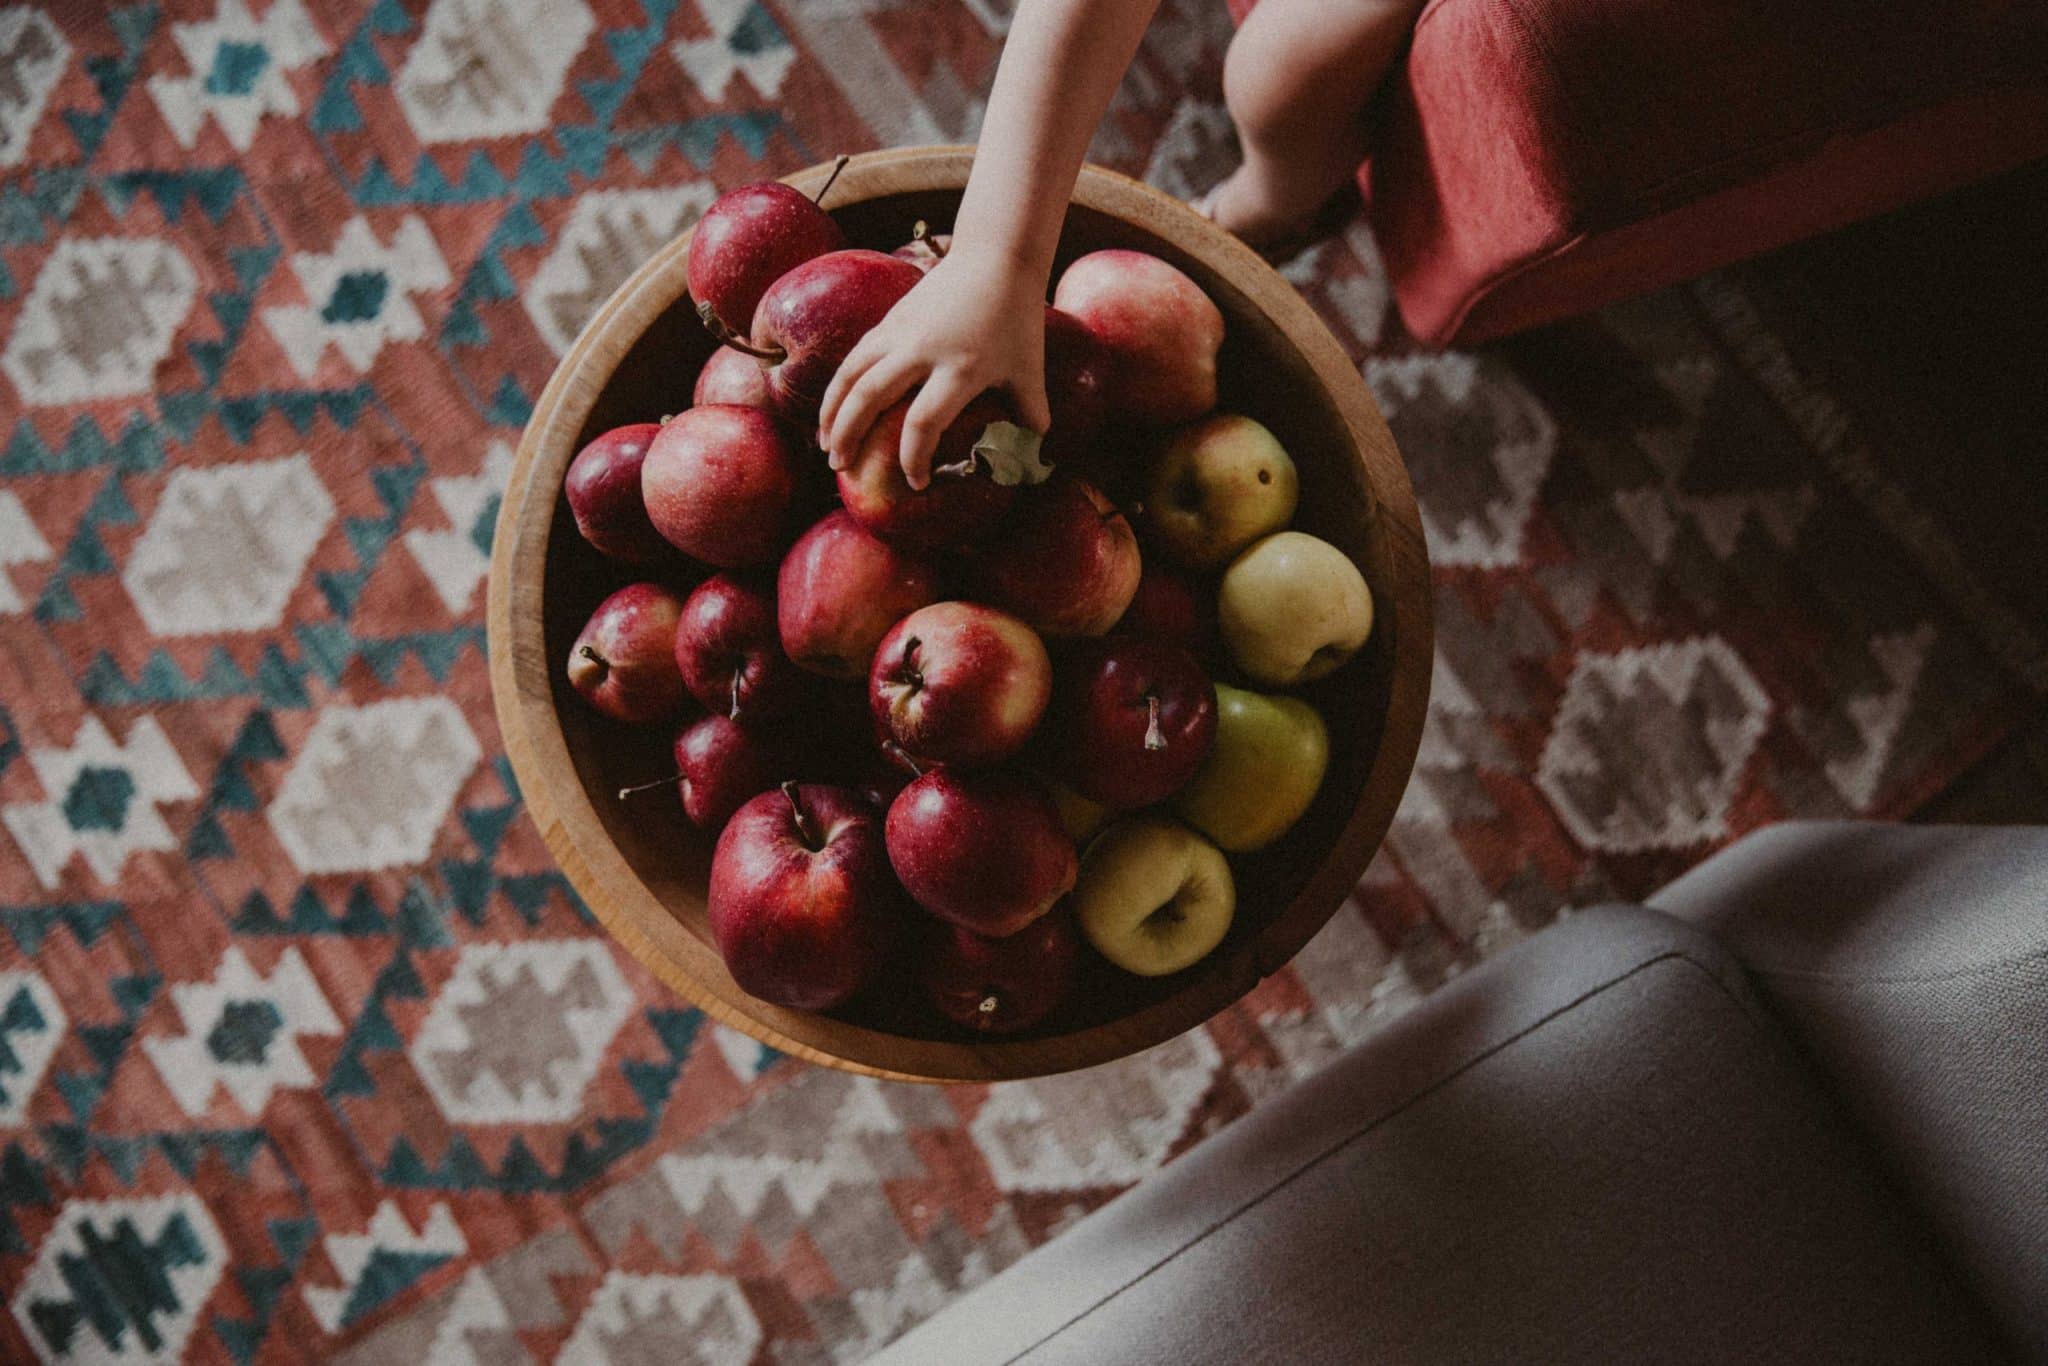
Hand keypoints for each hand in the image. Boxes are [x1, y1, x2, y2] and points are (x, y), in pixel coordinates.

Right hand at [818, 246, 1050, 489]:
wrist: (995, 258)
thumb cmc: (1016, 319)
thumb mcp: (1029, 370)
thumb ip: (1030, 415)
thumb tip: (1035, 457)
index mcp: (960, 368)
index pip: (925, 422)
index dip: (914, 457)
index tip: (915, 482)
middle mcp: (922, 350)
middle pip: (870, 397)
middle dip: (850, 436)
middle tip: (840, 467)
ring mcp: (900, 332)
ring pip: (851, 374)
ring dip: (832, 411)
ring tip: (824, 444)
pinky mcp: (889, 319)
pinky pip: (856, 356)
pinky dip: (840, 385)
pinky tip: (834, 408)